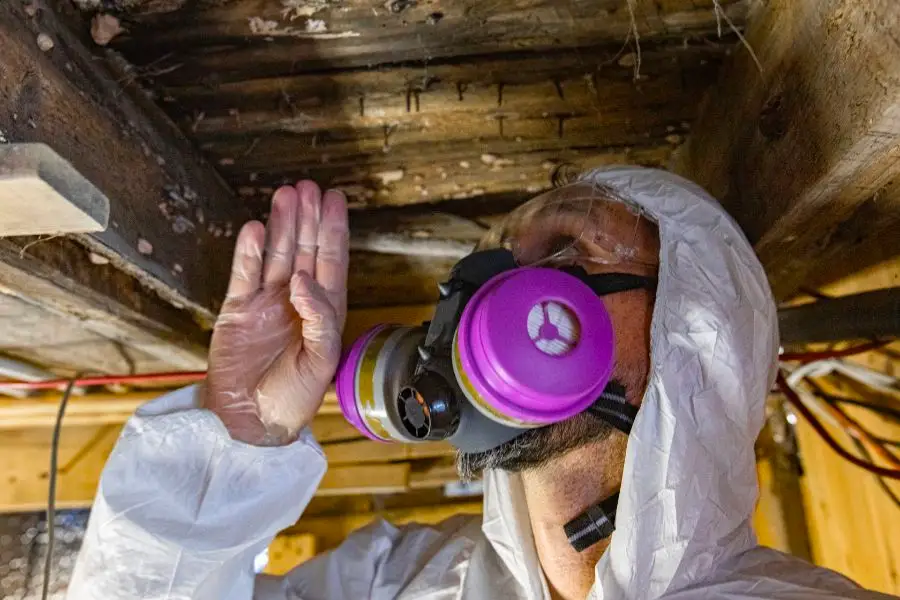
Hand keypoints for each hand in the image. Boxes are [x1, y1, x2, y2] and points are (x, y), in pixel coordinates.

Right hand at [203, 181, 348, 445]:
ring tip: (285, 195)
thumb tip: (304, 279)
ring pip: (275, 255)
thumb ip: (319, 318)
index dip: (333, 230)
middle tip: (308, 187)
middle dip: (307, 218)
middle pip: (303, 249)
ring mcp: (266, 303)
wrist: (250, 420)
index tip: (335, 200)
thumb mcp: (320, 360)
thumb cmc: (294, 396)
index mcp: (324, 311)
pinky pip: (244, 274)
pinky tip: (255, 229)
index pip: (331, 262)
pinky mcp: (238, 310)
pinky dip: (249, 252)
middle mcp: (296, 300)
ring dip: (281, 226)